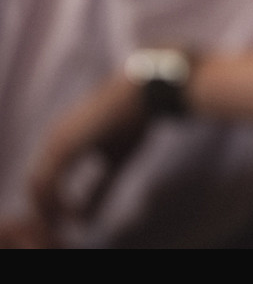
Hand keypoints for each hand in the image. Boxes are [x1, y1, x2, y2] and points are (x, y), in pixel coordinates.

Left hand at [28, 75, 148, 231]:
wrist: (145, 92)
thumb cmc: (134, 120)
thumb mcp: (116, 161)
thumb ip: (101, 188)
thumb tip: (88, 219)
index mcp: (62, 141)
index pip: (43, 180)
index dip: (52, 204)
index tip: (68, 224)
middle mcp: (54, 140)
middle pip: (35, 186)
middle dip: (47, 212)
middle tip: (65, 231)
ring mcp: (58, 141)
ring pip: (38, 187)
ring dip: (50, 211)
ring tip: (69, 227)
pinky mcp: (67, 144)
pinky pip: (51, 182)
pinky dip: (59, 203)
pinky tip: (75, 214)